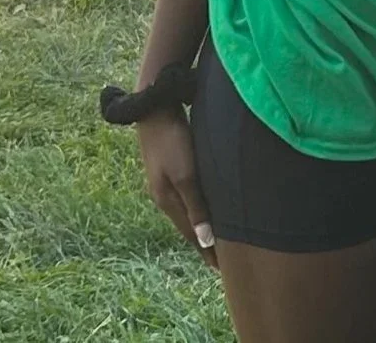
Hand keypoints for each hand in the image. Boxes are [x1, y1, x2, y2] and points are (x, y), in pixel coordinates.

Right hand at [136, 110, 217, 267]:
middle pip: (189, 226)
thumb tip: (205, 239)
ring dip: (202, 226)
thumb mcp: (186, 176)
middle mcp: (165, 195)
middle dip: (205, 244)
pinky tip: (206, 208)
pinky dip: (199, 209)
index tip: (221, 269)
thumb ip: (196, 207)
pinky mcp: (172, 167)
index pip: (191, 234)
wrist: (154, 107)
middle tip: (221, 261)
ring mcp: (166, 181)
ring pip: (189, 211)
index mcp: (167, 200)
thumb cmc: (173, 140)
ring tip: (216, 240)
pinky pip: (189, 197)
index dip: (207, 251)